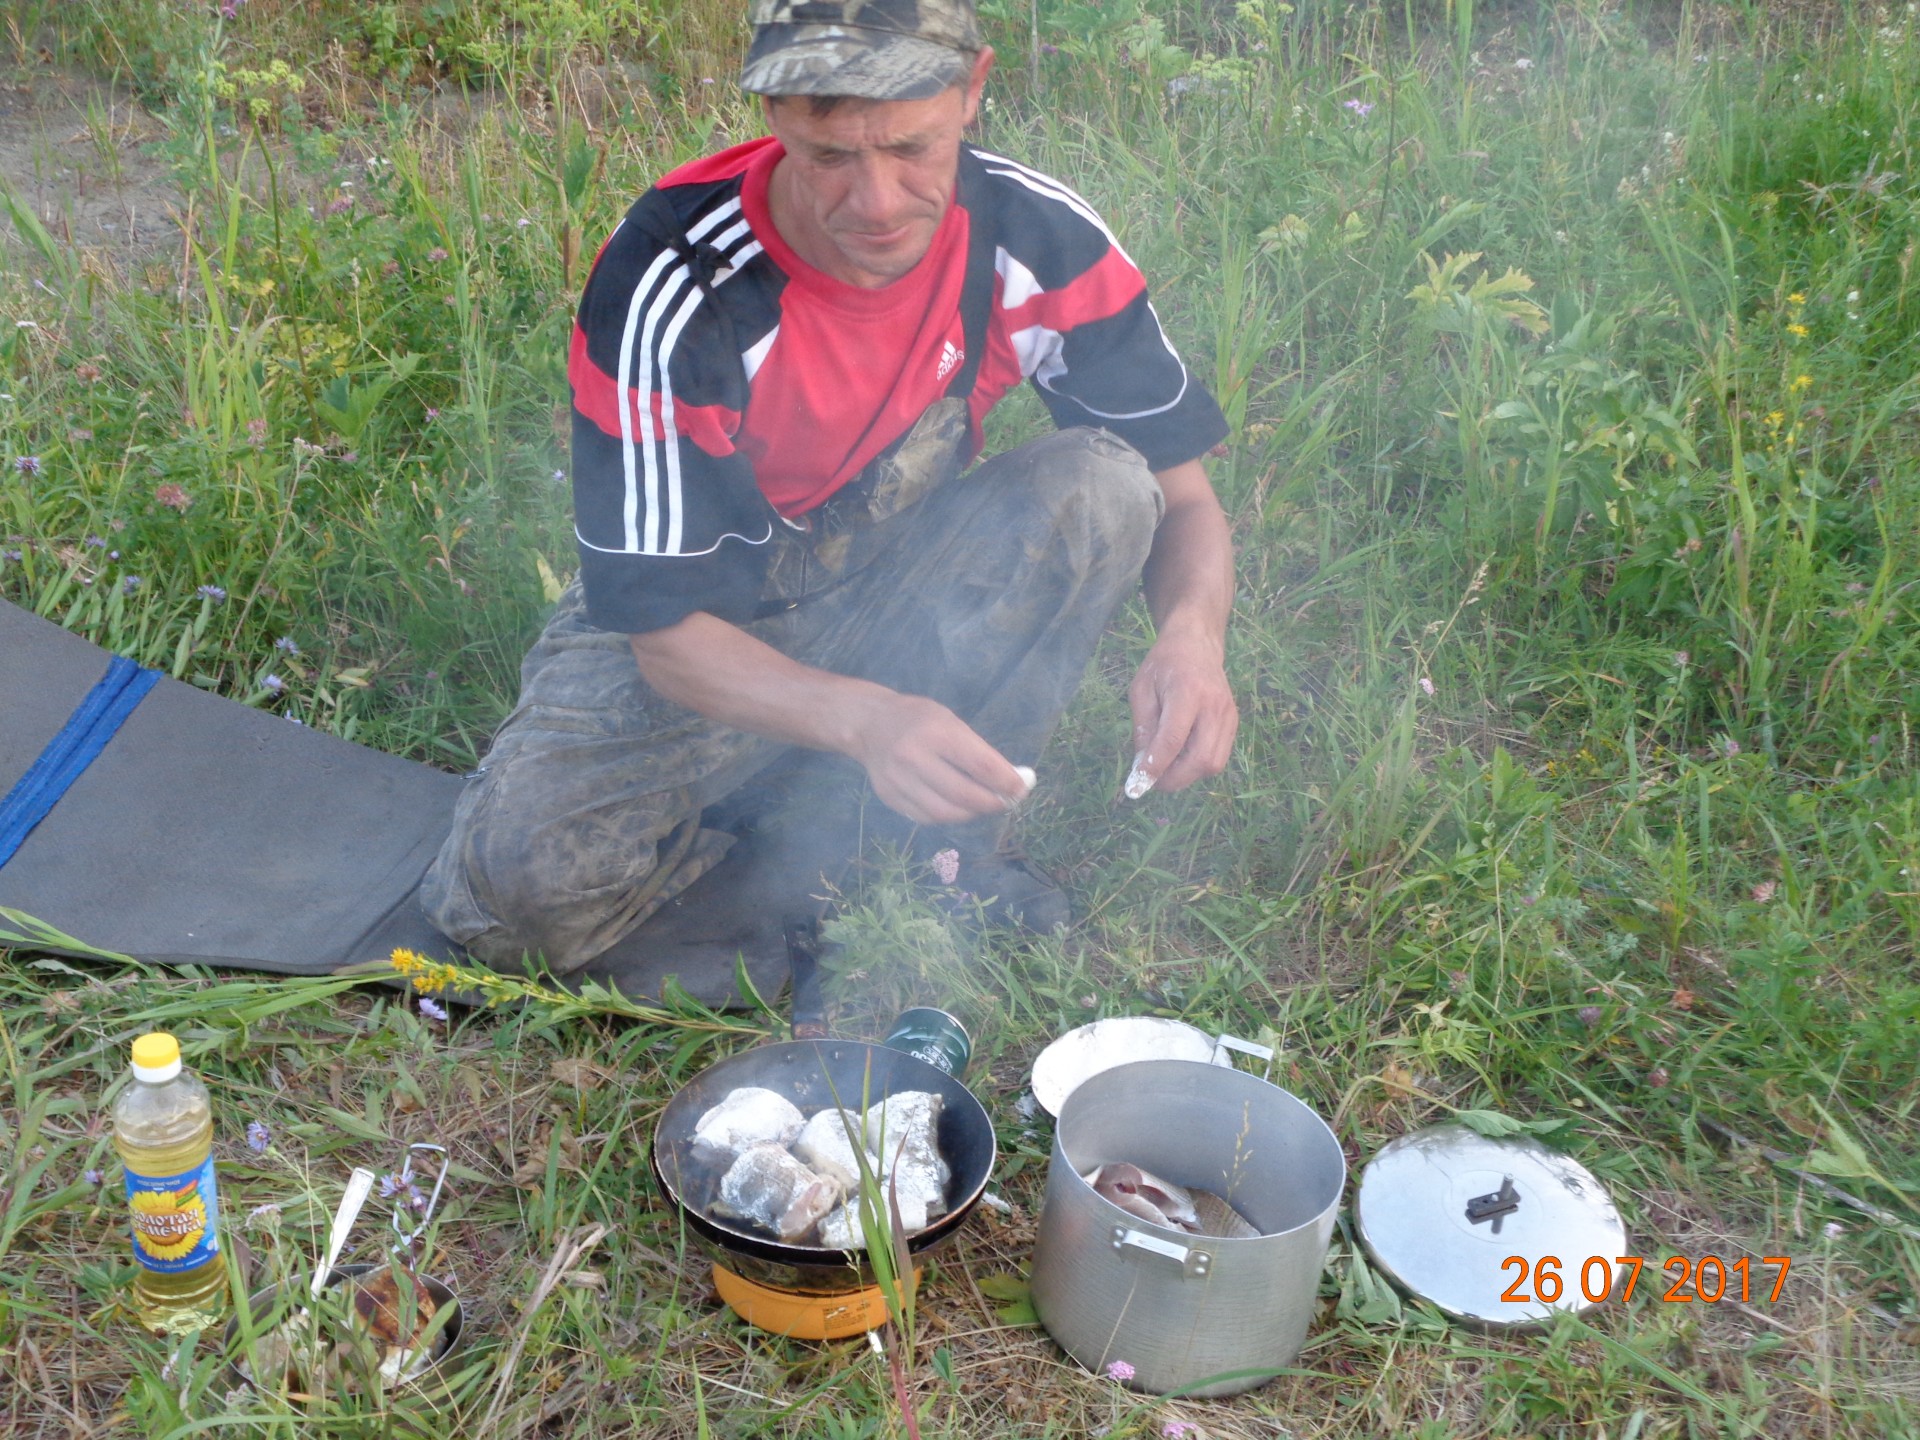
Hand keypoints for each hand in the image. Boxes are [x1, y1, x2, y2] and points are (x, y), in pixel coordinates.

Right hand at [850, 693, 1029, 825]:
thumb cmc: (919, 719)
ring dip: (972, 814)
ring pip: (945, 813)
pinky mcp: (889, 797)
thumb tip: (1010, 781)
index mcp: (936, 732)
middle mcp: (914, 758)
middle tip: (1006, 802)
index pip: (980, 765)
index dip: (1006, 781)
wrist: (869, 724)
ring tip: (983, 806)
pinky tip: (958, 808)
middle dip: (992, 803)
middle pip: (963, 794)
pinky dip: (949, 816)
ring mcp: (898, 780)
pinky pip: (926, 817)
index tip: (1021, 788)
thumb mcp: (950, 721)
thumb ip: (976, 751)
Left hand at [1126, 626, 1237, 794]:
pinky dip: (1198, 766)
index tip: (1137, 785)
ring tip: (1166, 768)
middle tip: (1152, 782)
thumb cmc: (1163, 664)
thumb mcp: (1141, 690)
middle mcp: (1214, 706)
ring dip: (1187, 776)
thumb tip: (1142, 767)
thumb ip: (1142, 728)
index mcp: (1187, 692)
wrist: (1197, 644)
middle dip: (1175, 779)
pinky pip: (1219, 757)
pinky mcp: (1234, 723)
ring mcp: (1229, 716)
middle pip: (1201, 759)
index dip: (1155, 767)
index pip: (1173, 739)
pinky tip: (1181, 758)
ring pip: (1214, 764)